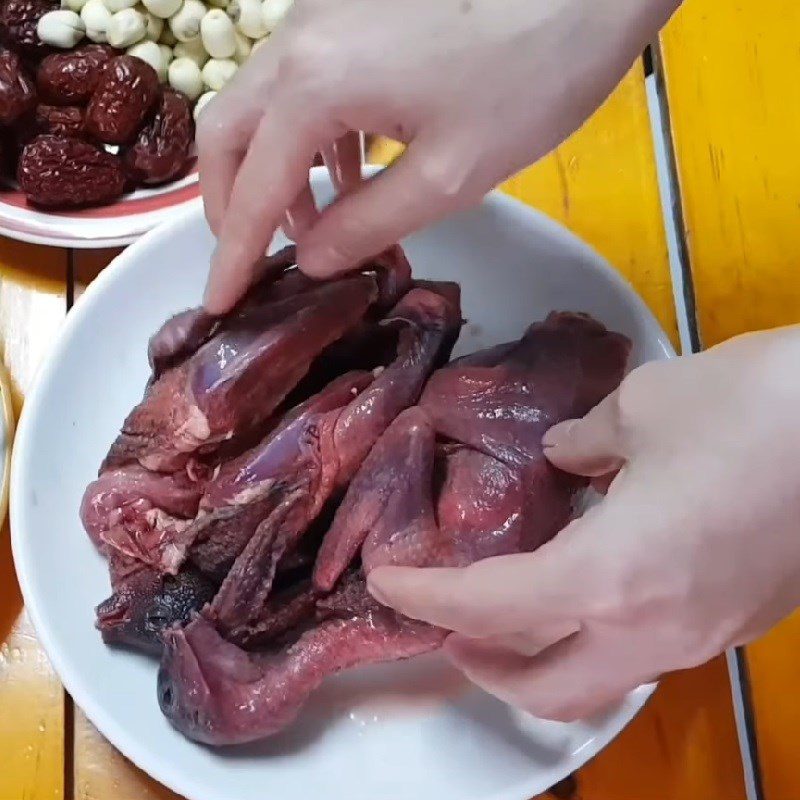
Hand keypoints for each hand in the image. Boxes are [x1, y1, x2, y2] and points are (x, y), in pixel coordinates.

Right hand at [199, 0, 679, 312]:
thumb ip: (368, 225)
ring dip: (274, 170)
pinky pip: (305, 81)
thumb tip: (312, 260)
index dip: (233, 254)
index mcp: (315, 83)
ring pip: (263, 104)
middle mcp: (299, 38)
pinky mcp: (352, 9)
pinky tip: (353, 171)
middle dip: (232, 204)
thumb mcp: (449, 175)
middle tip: (255, 259)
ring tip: (318, 225)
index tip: (219, 302)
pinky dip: (312, 137)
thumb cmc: (533, 72)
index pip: (252, 187)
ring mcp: (322, 13)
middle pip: (229, 131)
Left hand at [368, 327, 799, 720]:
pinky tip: (594, 585)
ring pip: (602, 679)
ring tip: (510, 617)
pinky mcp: (739, 622)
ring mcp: (704, 636)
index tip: (387, 583)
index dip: (427, 597)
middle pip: (547, 688)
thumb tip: (565, 455)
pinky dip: (597, 634)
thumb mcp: (642, 408)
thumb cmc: (752, 409)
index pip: (490, 607)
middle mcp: (655, 628)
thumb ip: (585, 441)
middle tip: (448, 630)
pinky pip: (648, 651)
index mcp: (612, 576)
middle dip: (484, 666)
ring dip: (543, 658)